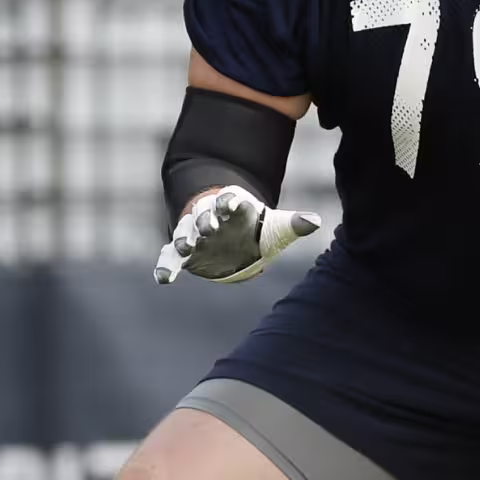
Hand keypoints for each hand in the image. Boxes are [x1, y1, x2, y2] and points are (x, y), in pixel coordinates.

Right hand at [155, 186, 322, 283]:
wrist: (231, 236)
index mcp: (230, 207)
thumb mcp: (274, 226)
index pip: (227, 200)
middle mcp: (209, 218)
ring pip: (185, 234)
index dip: (228, 202)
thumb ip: (293, 223)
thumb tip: (316, 221)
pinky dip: (166, 267)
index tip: (232, 203)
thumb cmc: (253, 227)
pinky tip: (163, 279)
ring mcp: (194, 235)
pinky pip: (170, 258)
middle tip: (209, 226)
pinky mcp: (185, 254)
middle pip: (203, 215)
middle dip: (205, 220)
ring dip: (185, 240)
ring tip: (185, 247)